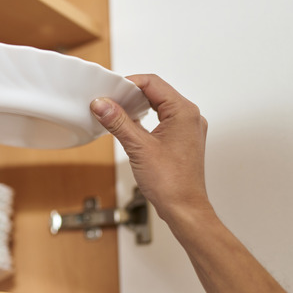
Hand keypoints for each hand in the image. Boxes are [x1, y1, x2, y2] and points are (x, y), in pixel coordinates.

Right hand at [90, 74, 210, 222]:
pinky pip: (163, 120)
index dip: (128, 83)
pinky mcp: (182, 140)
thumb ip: (118, 122)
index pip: (153, 83)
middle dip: (131, 94)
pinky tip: (131, 126)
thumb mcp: (138, 147)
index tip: (109, 90)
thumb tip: (102, 104)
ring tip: (117, 112)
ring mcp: (188, 129)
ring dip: (138, 107)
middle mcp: (190, 117)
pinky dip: (146, 119)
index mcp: (184, 112)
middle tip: (109, 100)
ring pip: (160, 106)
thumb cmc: (171, 183)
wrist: (184, 209)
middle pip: (157, 92)